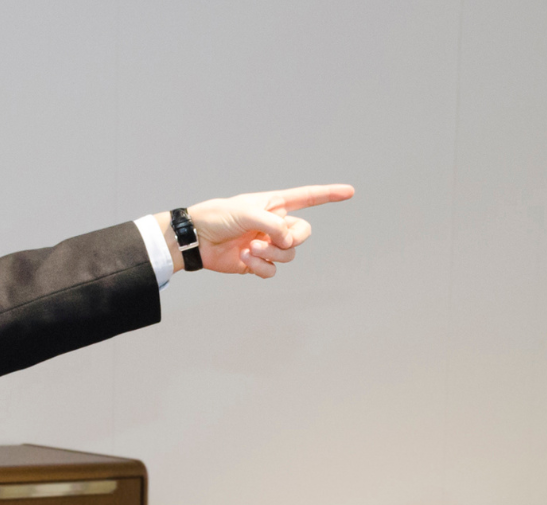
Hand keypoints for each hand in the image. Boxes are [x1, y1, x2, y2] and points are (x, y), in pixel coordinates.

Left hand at [184, 185, 354, 277]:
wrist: (196, 239)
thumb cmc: (218, 216)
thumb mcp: (248, 212)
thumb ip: (273, 225)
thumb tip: (288, 241)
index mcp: (274, 204)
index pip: (307, 197)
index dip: (329, 194)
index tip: (349, 191)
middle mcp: (274, 224)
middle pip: (303, 233)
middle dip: (292, 239)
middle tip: (273, 238)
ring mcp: (267, 244)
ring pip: (289, 254)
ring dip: (272, 254)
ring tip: (251, 248)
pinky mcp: (257, 263)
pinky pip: (273, 270)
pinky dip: (261, 267)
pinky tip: (246, 259)